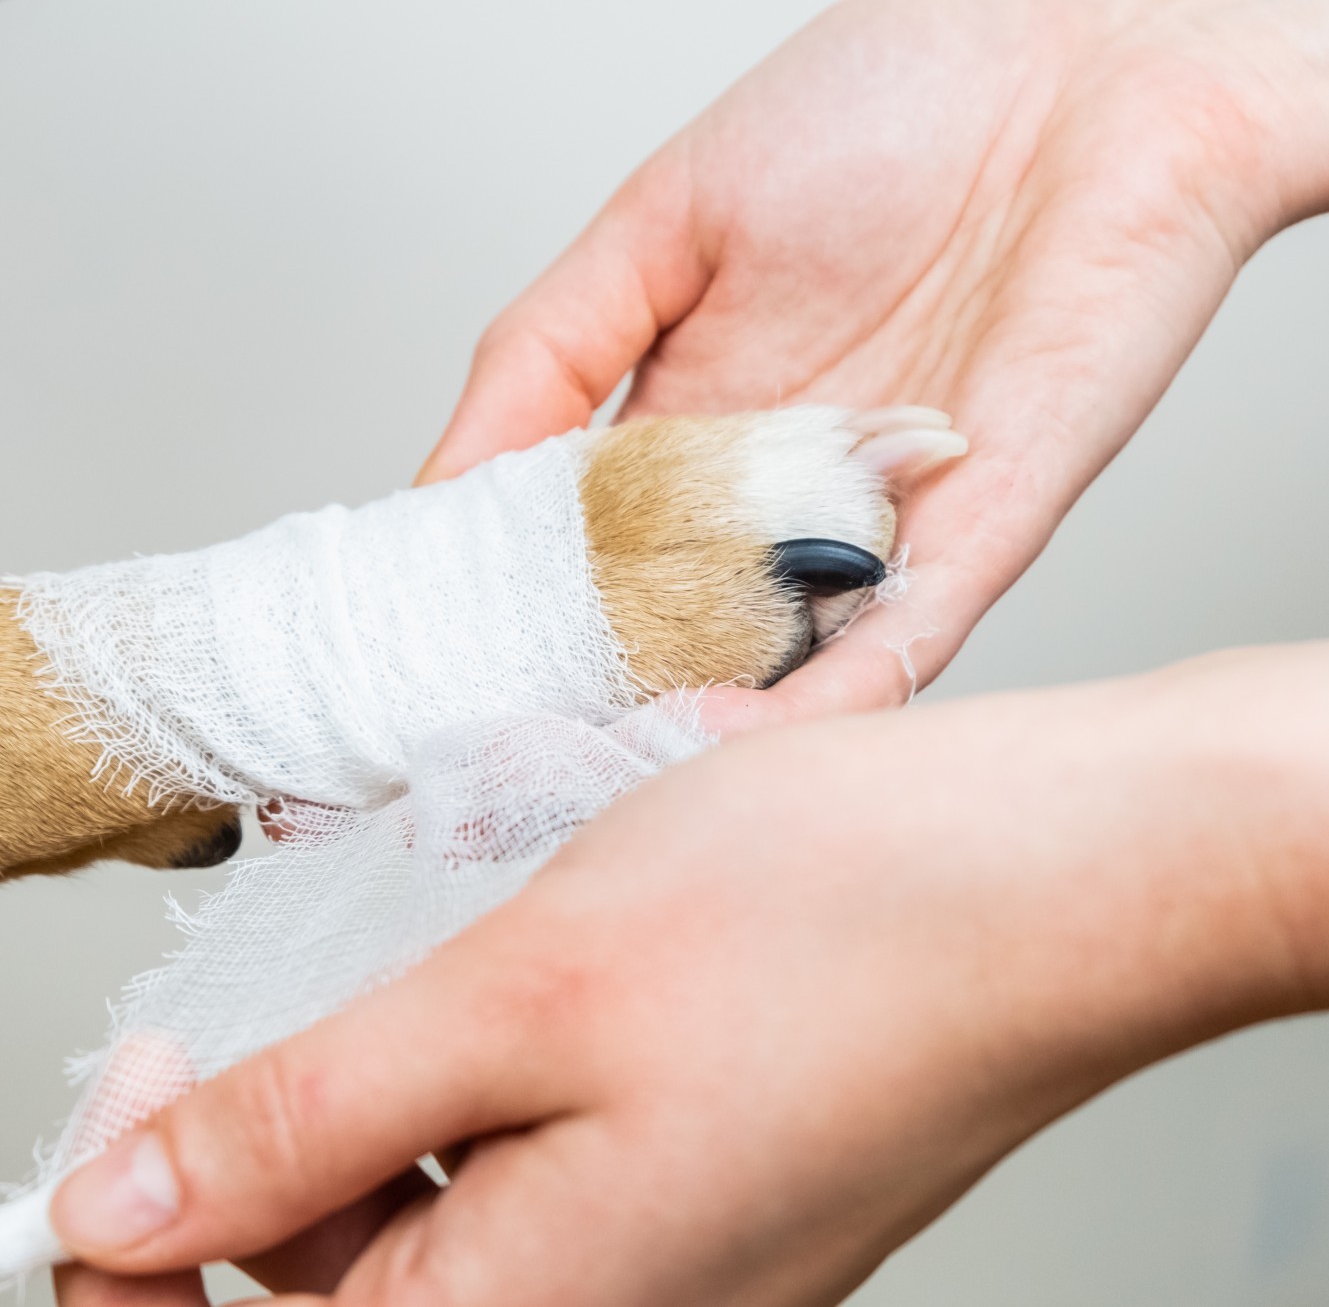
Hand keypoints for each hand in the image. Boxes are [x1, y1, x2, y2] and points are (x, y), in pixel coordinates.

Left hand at [50, 644, 1328, 1304]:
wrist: (1061, 878)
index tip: (135, 1098)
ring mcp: (681, 1259)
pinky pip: (551, 1160)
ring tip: (438, 971)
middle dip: (276, 1149)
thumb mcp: (521, 994)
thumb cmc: (838, 922)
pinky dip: (497, 1077)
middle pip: (356, 1278)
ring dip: (399, 1098)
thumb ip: (312, 1117)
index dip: (146, 1233)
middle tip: (272, 1001)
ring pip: (453, 1210)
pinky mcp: (724, 1186)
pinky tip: (531, 979)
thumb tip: (128, 1205)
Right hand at [419, 0, 1328, 728]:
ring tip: (581, 777)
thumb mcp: (665, 212)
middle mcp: (779, 494)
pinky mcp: (982, 536)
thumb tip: (439, 483)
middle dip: (583, 696)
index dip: (506, 610)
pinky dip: (817, 703)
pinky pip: (895, 643)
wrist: (1096, 76)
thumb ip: (553, 346)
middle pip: (665, 627)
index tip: (425, 670)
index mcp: (695, 420)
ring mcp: (878, 525)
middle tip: (480, 761)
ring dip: (684, 725)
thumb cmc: (891, 106)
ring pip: (772, 665)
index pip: (582, 548)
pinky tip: (726, 743)